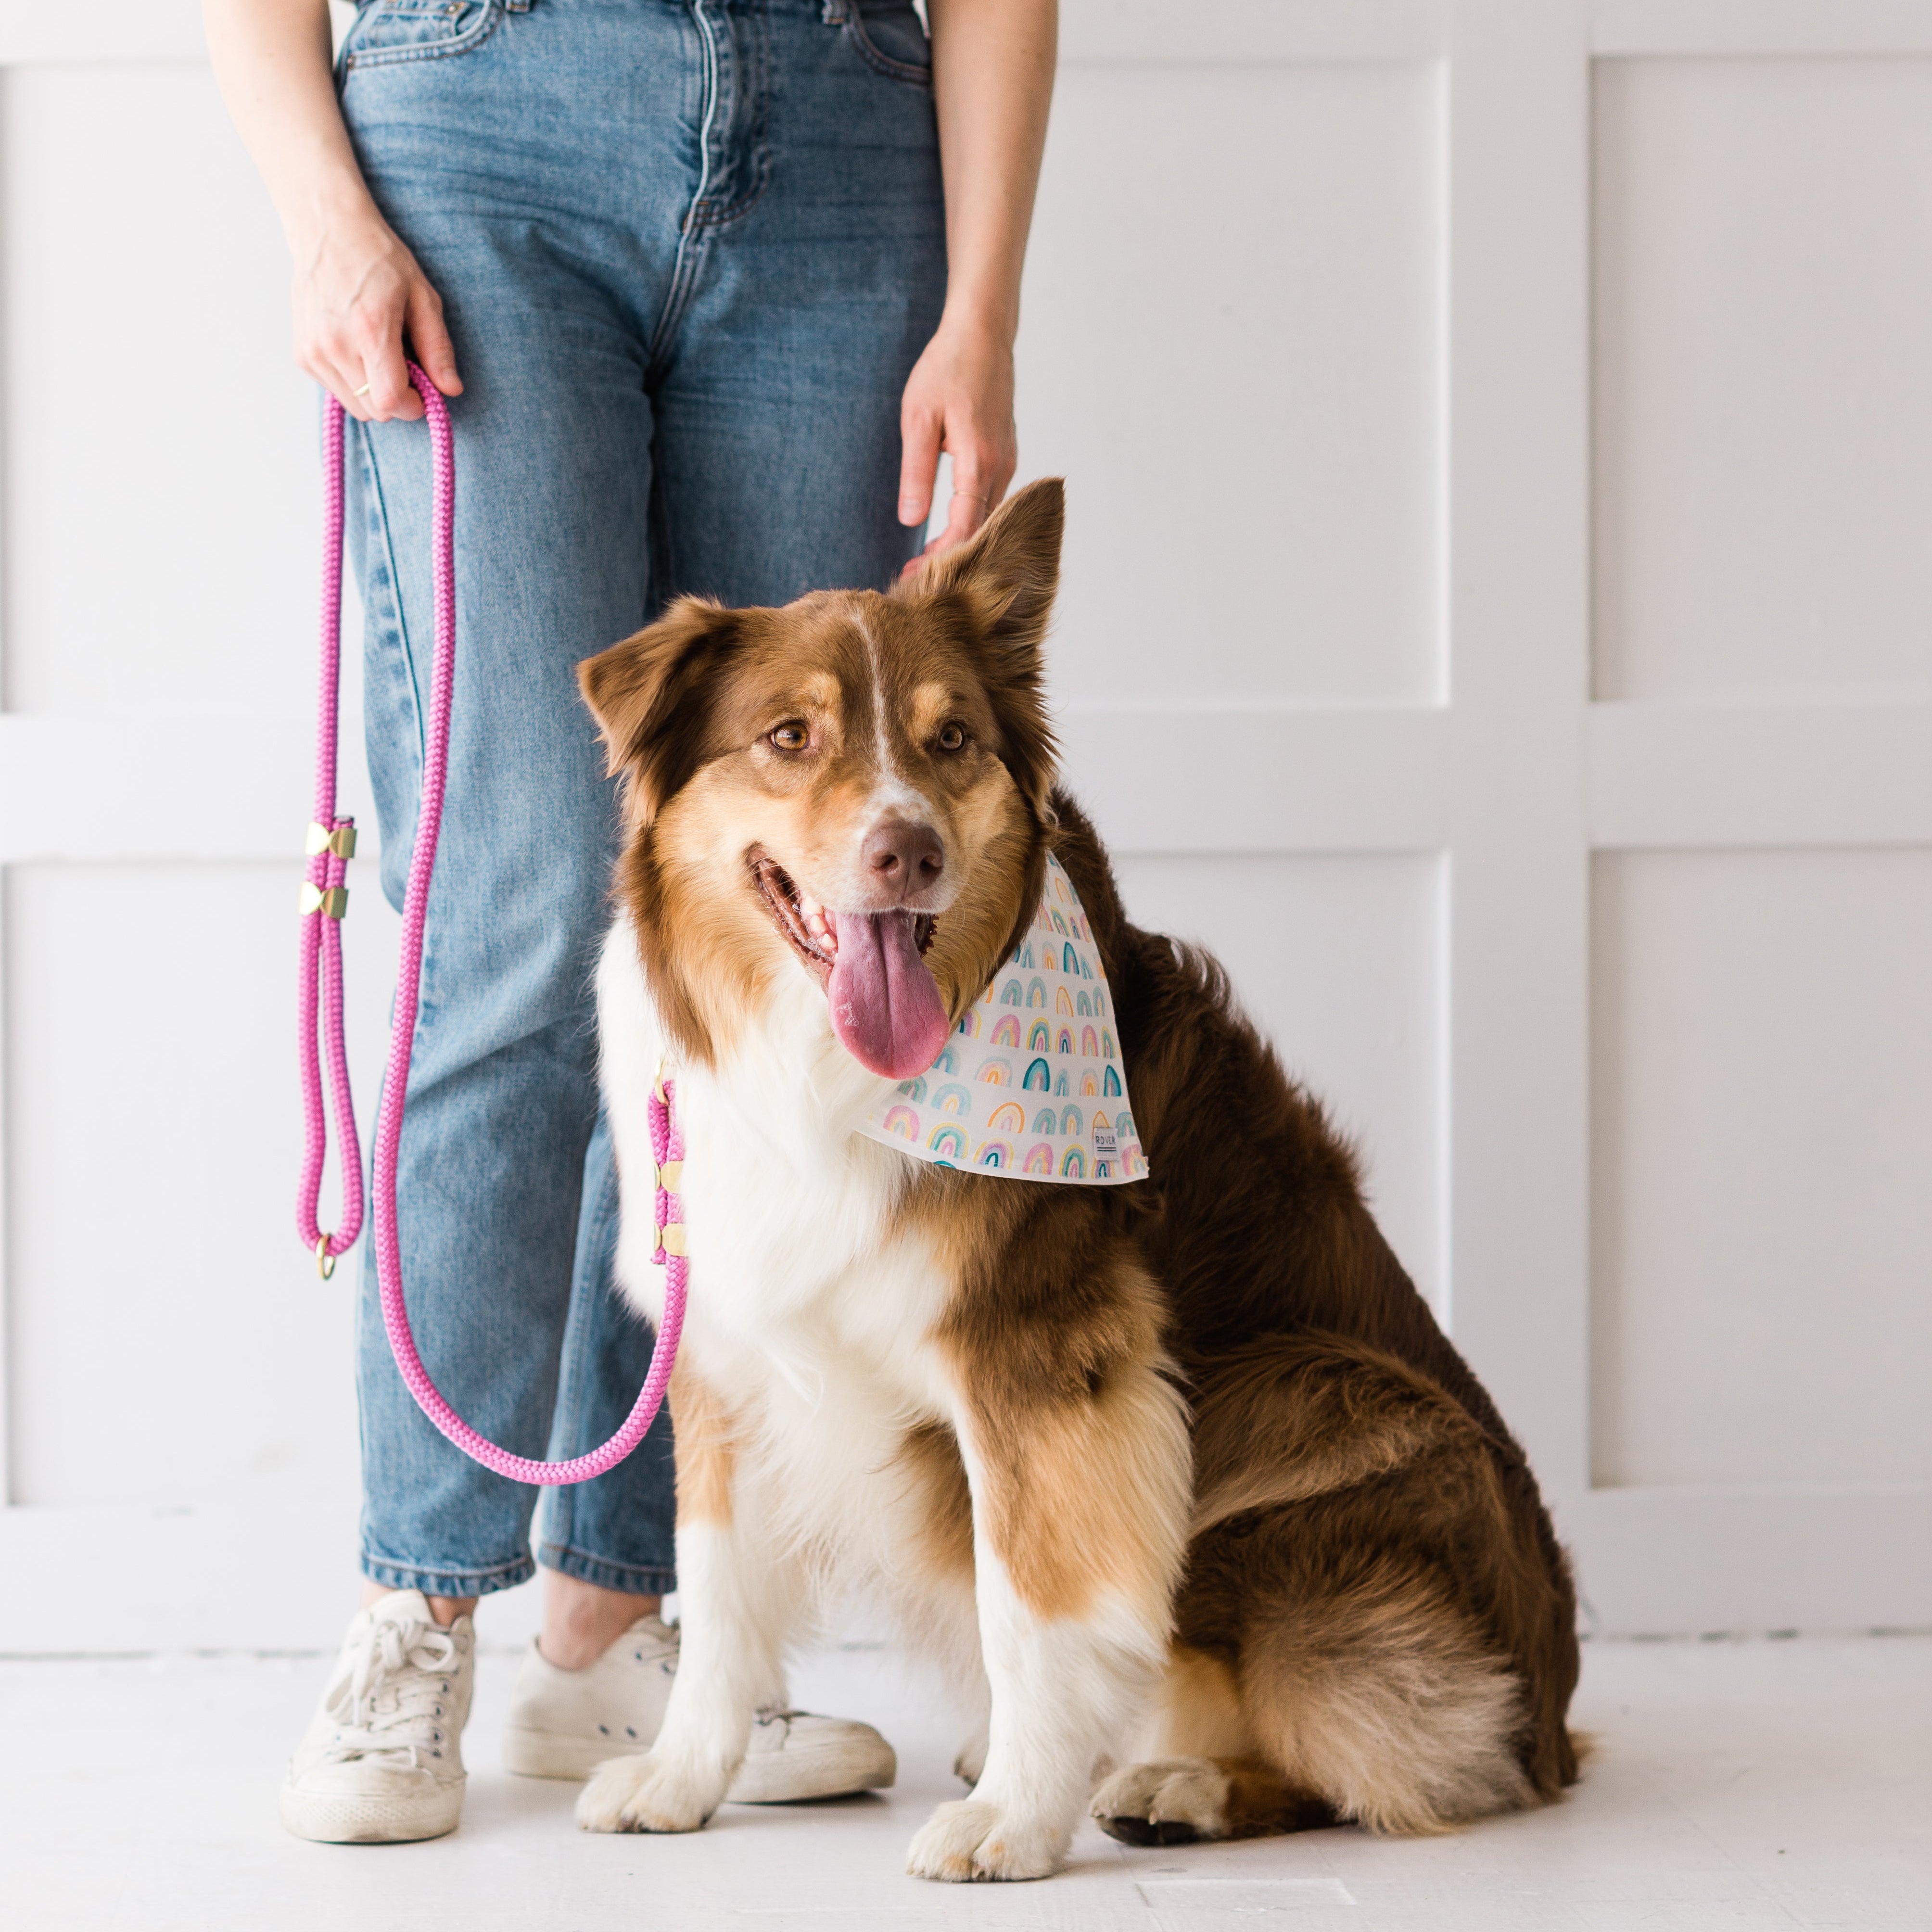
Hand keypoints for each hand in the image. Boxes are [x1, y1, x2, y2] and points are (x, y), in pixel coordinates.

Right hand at [292, 206, 460, 421]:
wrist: (328, 231)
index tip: (421, 391)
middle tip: (402, 366)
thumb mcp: (422, 298)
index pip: (389, 401)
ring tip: (378, 354)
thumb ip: (437, 348)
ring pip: (354, 405)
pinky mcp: (302, 354)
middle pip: (374, 410)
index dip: (412, 406)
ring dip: (373, 392)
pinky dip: (352, 381)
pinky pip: (336, 389)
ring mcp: (313, 351)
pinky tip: (356, 349)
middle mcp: (335, 345)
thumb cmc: (380, 260)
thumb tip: (452, 389)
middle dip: (396, 399)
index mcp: (370, 331)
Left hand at [897, 314, 1017, 570]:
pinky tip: (950, 528)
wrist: (983, 333)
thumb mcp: (919, 419)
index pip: (964, 527)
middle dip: (950, 556)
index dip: (941, 556)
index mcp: (979, 462)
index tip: (915, 573)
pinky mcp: (1005, 455)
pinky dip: (972, 519)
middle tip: (915, 575)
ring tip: (928, 558)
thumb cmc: (948, 368)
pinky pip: (992, 499)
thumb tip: (911, 519)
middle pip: (980, 529)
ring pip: (988, 516)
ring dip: (961, 539)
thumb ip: (916, 472)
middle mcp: (1001, 468)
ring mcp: (1008, 461)